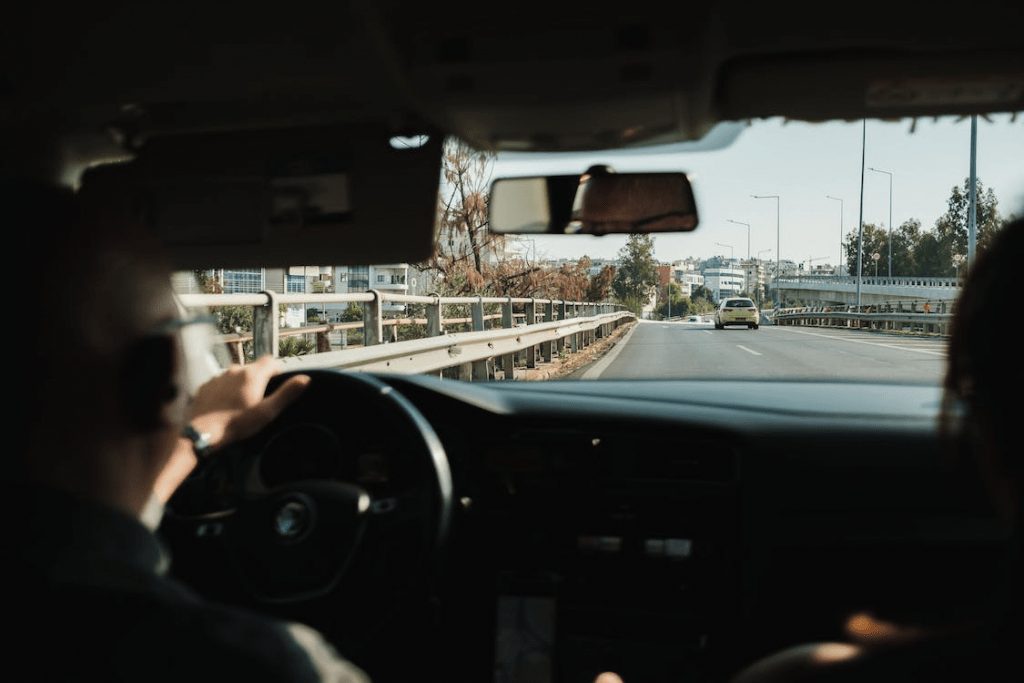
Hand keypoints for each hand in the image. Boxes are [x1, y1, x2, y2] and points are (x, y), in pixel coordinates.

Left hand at [189, 355, 310, 449]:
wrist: (203, 432)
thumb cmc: (237, 424)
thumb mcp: (268, 412)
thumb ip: (287, 393)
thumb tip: (305, 378)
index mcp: (252, 374)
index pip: (271, 360)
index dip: (276, 371)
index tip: (275, 386)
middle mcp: (235, 370)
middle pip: (253, 368)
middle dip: (258, 379)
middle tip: (258, 400)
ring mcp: (218, 377)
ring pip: (235, 375)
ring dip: (240, 384)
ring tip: (240, 404)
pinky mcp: (205, 385)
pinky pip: (220, 382)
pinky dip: (225, 390)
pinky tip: (224, 406)